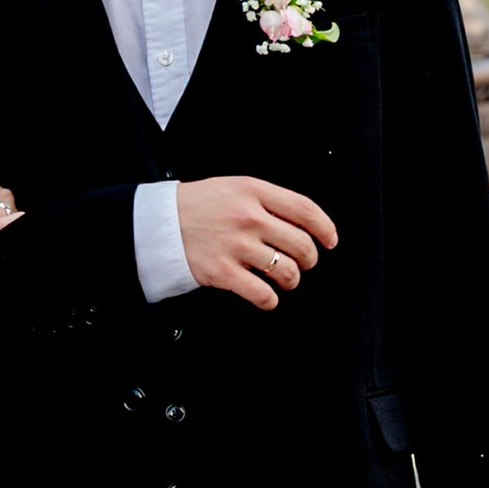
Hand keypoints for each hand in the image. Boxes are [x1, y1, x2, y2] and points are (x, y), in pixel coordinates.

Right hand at [175, 173, 337, 307]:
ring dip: (291, 280)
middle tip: (303, 263)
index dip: (325, 229)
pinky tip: (267, 297)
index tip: (330, 241)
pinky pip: (262, 294)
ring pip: (287, 271)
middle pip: (302, 245)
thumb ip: (267, 200)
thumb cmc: (198, 206)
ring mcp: (235, 246)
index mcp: (253, 191)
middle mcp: (248, 217)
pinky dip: (270, 300)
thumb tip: (304, 224)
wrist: (158, 224)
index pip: (305, 210)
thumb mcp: (234, 187)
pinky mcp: (222, 272)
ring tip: (285, 279)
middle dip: (309, 259)